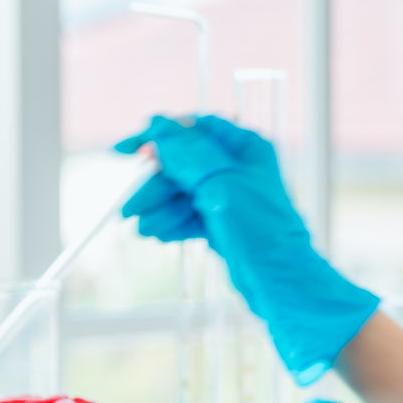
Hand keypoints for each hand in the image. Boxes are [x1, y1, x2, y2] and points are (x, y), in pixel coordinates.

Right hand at [115, 114, 380, 385]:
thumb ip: (187, 153)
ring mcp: (230, 194)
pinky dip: (173, 222)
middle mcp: (238, 167)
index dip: (157, 139)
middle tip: (130, 210)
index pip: (193, 129)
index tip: (124, 152)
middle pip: (182, 165)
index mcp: (245, 147)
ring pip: (182, 192)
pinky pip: (188, 213)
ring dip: (161, 208)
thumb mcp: (219, 184)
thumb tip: (159, 123)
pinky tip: (160, 235)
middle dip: (155, 187)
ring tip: (146, 231)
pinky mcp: (223, 220)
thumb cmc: (260, 230)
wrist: (278, 279)